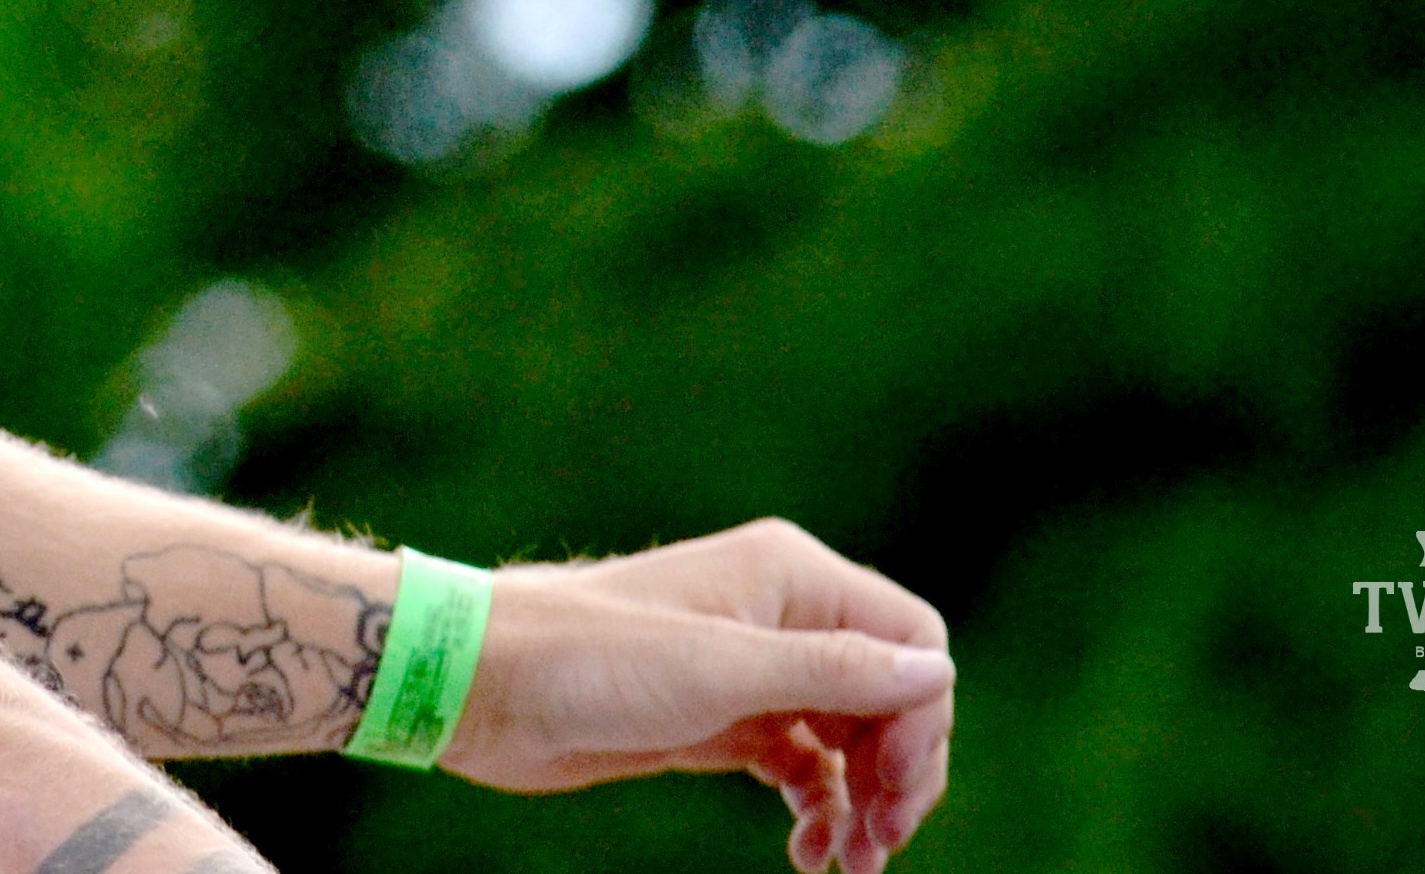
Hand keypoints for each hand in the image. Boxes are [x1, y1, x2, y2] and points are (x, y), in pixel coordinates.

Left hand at [436, 519, 952, 873]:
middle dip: (899, 773)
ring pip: (848, 740)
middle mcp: (780, 617)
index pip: (910, 641)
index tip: (894, 791)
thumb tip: (937, 672)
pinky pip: (802, 767)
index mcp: (792, 578)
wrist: (486, 684)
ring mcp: (750, 671)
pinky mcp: (719, 720)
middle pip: (889, 696)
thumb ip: (833, 671)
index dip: (921, 720)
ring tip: (847, 867)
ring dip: (863, 805)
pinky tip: (808, 855)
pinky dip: (818, 809)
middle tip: (878, 845)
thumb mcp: (722, 669)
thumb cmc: (592, 658)